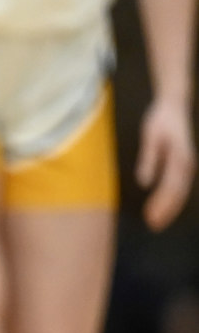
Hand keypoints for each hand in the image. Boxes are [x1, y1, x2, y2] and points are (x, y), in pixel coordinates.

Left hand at [135, 97, 195, 231]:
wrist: (173, 106)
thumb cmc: (160, 121)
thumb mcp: (150, 137)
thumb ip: (148, 159)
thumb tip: (144, 182)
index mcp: (180, 157)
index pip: (171, 186)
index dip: (162, 203)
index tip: (151, 216)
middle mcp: (187, 163)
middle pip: (177, 193)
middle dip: (166, 211)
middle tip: (153, 226)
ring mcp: (187, 164)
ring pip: (180, 192)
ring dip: (169, 208)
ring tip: (156, 222)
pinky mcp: (183, 164)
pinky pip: (179, 186)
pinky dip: (171, 199)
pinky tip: (161, 208)